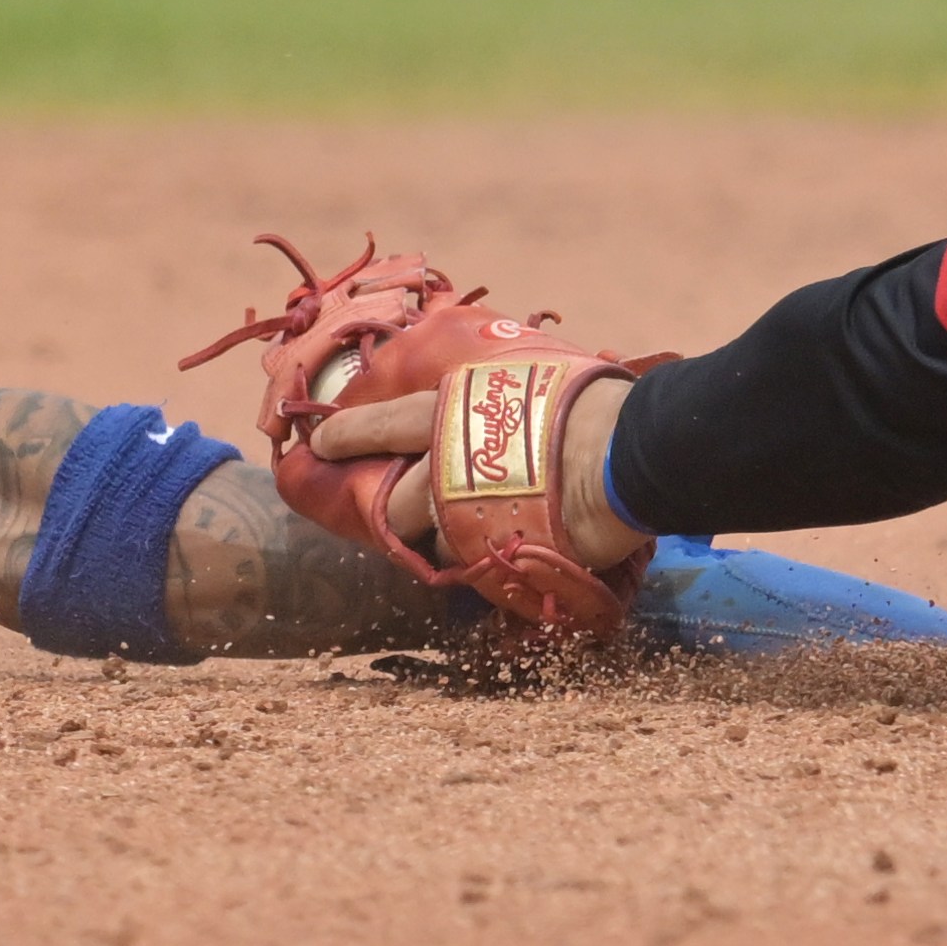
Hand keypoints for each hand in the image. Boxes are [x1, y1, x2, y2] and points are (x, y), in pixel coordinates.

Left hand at [308, 374, 649, 573]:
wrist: (626, 454)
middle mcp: (444, 465)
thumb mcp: (537, 378)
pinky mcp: (491, 555)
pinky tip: (500, 555)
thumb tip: (502, 400)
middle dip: (396, 511)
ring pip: (432, 541)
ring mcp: (464, 516)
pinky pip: (472, 567)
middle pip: (397, 502)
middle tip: (402, 512)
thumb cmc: (592, 406)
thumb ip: (503, 398)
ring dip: (445, 540)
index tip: (320, 444)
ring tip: (472, 533)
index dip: (348, 436)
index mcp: (451, 411)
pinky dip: (481, 561)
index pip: (382, 426)